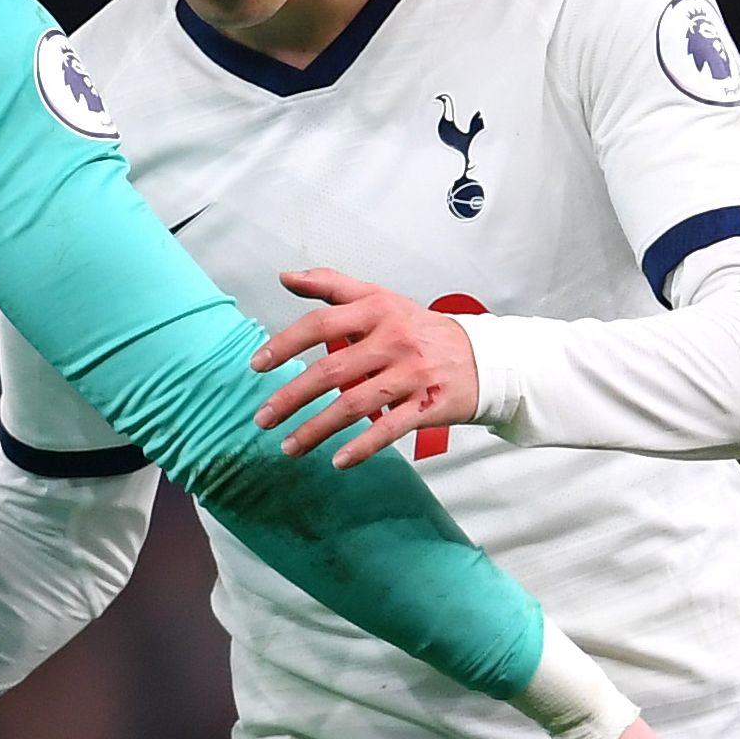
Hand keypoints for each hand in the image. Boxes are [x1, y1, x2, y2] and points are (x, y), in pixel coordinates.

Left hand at [250, 269, 478, 467]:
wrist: (482, 358)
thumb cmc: (421, 330)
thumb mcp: (380, 298)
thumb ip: (331, 285)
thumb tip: (285, 277)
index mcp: (378, 310)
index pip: (321, 323)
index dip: (285, 343)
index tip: (257, 364)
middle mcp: (393, 340)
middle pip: (332, 370)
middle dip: (292, 397)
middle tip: (264, 417)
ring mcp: (411, 375)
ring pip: (355, 404)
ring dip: (317, 429)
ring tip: (289, 446)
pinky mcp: (427, 405)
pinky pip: (390, 429)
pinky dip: (362, 447)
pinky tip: (338, 460)